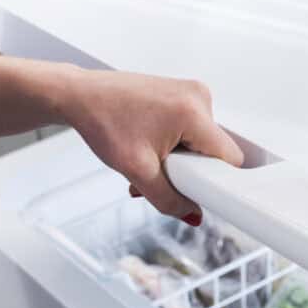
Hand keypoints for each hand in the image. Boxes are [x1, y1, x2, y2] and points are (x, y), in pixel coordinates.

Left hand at [0, 55, 242, 224]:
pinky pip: (191, 130)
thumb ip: (169, 200)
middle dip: (189, 173)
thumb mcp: (137, 171)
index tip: (198, 193)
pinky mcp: (182, 93)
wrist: (78, 96)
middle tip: (157, 176)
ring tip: (146, 164)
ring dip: (178, 162)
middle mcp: (199, 96)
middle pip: (213, 152)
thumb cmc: (102, 122)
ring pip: (200, 143)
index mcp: (194, 112)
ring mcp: (191, 92)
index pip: (229, 158)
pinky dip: (174, 146)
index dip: (216, 181)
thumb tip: (193, 215)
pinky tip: (149, 150)